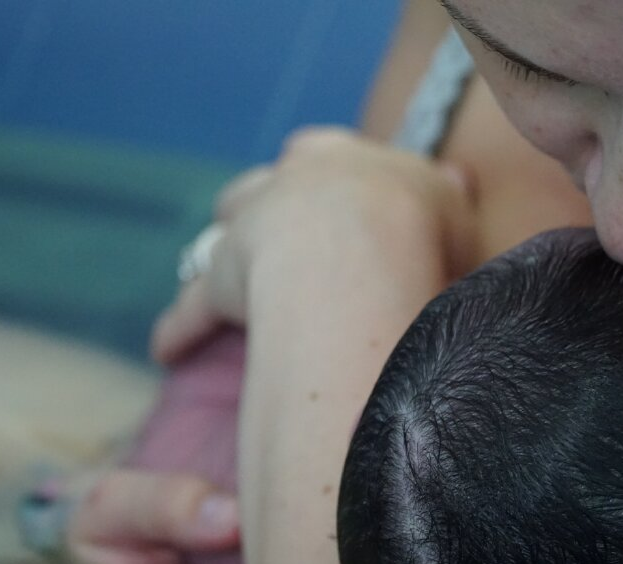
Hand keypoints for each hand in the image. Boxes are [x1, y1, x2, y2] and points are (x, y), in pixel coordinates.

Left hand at [150, 126, 475, 364]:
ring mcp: (249, 231)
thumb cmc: (420, 230)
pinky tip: (167, 349)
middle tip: (275, 240)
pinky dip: (181, 329)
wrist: (365, 249)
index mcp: (348, 163)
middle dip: (266, 206)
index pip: (326, 155)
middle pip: (263, 187)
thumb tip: (455, 183)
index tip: (338, 201)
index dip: (330, 179)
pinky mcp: (217, 283)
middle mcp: (290, 187)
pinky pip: (193, 308)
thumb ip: (446, 197)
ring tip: (228, 286)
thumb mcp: (452, 207)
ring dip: (225, 256)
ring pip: (225, 237)